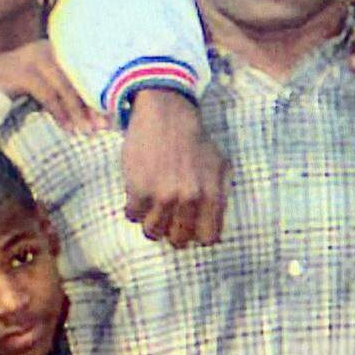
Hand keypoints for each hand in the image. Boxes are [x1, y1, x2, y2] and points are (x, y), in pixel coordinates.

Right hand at [0, 39, 105, 133]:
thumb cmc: (19, 89)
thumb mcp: (49, 90)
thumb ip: (70, 98)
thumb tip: (100, 118)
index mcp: (60, 50)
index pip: (86, 72)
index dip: (101, 95)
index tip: (113, 117)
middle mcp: (49, 49)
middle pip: (79, 78)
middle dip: (93, 105)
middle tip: (103, 127)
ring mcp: (33, 57)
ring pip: (65, 86)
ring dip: (78, 111)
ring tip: (86, 131)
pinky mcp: (20, 70)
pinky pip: (47, 93)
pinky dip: (59, 112)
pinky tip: (67, 128)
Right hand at [123, 89, 230, 246]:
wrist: (166, 115)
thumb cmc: (195, 140)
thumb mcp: (220, 165)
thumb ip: (221, 196)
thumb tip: (215, 227)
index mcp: (211, 196)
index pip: (207, 238)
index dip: (198, 236)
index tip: (190, 228)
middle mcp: (187, 199)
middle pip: (178, 240)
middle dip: (173, 233)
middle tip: (169, 220)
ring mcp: (161, 195)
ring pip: (152, 232)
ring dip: (152, 223)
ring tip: (153, 209)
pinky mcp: (138, 188)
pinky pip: (133, 215)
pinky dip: (134, 208)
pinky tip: (139, 194)